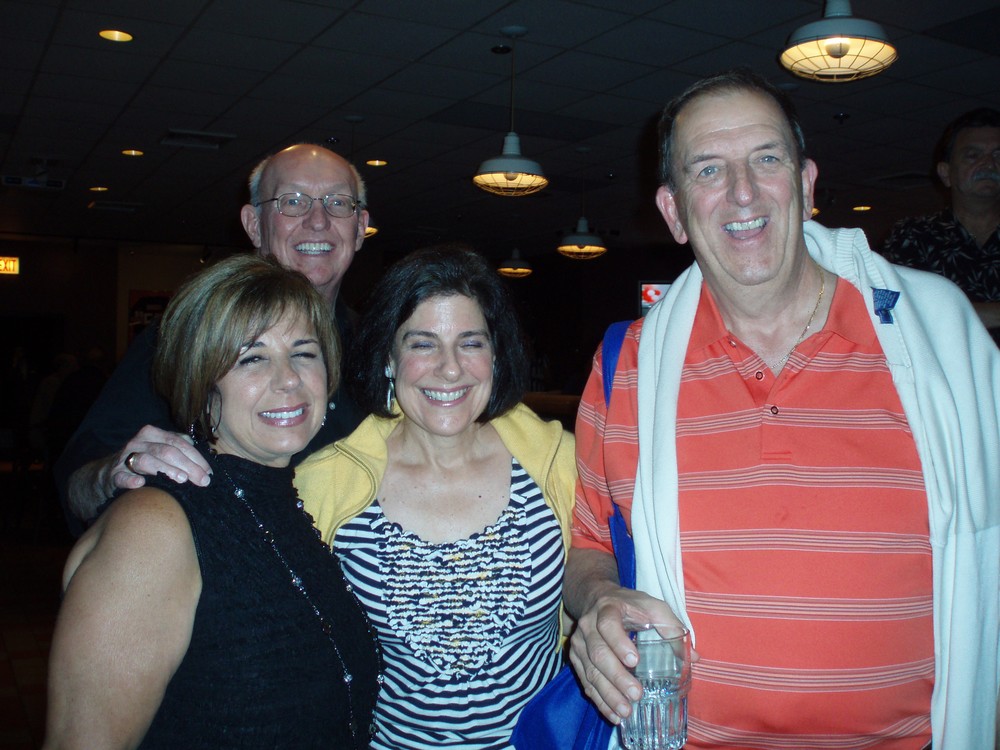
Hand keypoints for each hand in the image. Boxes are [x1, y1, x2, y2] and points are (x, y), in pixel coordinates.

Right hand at [108, 426, 211, 495]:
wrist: (109, 473)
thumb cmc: (143, 461)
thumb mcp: (159, 449)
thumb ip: (178, 446)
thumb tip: (200, 452)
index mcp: (152, 434)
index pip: (178, 443)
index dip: (196, 457)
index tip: (209, 472)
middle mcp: (138, 442)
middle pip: (167, 451)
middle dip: (188, 466)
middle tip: (202, 481)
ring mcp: (124, 458)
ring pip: (147, 460)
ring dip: (166, 469)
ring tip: (182, 479)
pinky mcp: (114, 475)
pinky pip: (122, 477)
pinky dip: (131, 480)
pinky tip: (140, 483)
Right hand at [568, 587, 683, 723]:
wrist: (597, 598)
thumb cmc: (630, 605)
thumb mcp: (652, 606)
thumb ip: (671, 627)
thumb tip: (694, 657)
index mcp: (607, 609)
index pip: (608, 624)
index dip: (619, 642)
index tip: (634, 661)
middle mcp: (588, 626)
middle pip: (598, 653)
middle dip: (617, 677)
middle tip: (636, 694)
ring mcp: (580, 643)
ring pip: (591, 671)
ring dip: (608, 694)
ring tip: (626, 711)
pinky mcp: (576, 658)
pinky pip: (586, 682)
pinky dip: (600, 700)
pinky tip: (614, 715)